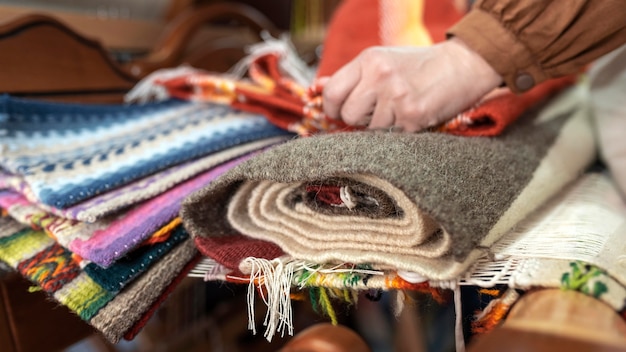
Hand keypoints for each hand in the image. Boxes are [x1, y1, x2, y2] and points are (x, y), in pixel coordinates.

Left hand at [322, 38, 502, 131]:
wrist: (465, 64)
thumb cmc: (421, 65)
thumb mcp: (384, 60)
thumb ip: (353, 76)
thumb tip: (319, 87)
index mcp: (369, 60)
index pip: (331, 93)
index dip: (333, 108)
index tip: (340, 113)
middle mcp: (379, 76)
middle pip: (348, 115)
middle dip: (359, 120)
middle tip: (378, 111)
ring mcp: (396, 97)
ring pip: (370, 130)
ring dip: (382, 127)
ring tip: (400, 109)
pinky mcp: (413, 117)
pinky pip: (391, 138)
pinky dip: (400, 133)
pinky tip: (412, 117)